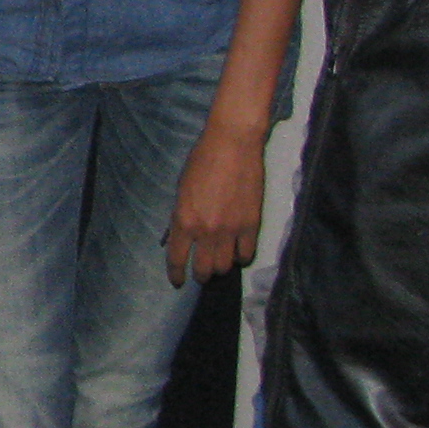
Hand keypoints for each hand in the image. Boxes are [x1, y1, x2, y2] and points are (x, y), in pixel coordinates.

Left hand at [164, 125, 265, 284]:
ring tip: (220, 262)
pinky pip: (246, 254)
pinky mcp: (251, 225)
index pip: (177, 259)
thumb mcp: (181, 190)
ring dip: (221, 267)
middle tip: (202, 273)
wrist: (232, 146)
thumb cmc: (202, 161)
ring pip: (225, 266)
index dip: (177, 274)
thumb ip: (182, 215)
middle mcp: (205, 231)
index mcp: (183, 221)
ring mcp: (230, 230)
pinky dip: (241, 257)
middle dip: (201, 275)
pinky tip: (238, 253)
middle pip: (204, 269)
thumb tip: (182, 235)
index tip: (178, 282)